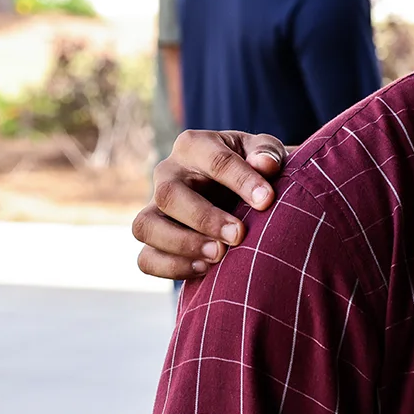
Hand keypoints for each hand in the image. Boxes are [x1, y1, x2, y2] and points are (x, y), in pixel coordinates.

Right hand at [133, 130, 288, 279]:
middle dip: (205, 218)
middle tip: (239, 235)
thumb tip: (265, 164)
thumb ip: (267, 153)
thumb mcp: (264, 153)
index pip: (214, 160)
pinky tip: (206, 268)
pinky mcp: (155, 239)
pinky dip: (172, 268)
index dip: (241, 180)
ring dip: (182, 245)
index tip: (267, 201)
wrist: (240, 192)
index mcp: (195, 145)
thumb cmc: (253, 167)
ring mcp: (155, 207)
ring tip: (219, 255)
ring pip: (145, 226)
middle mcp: (167, 174)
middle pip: (169, 195)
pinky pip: (146, 258)